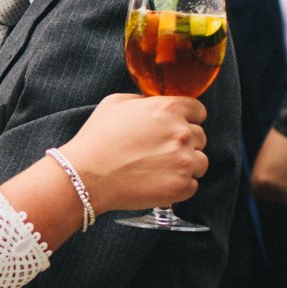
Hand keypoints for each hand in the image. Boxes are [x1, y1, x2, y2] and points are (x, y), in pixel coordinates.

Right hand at [61, 93, 207, 213]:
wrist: (86, 175)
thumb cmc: (96, 139)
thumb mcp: (115, 103)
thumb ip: (143, 100)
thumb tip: (153, 105)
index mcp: (169, 109)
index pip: (199, 111)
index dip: (187, 119)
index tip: (177, 128)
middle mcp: (182, 133)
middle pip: (200, 137)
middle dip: (184, 143)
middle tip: (160, 151)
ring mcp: (184, 161)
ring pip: (200, 162)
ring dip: (185, 166)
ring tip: (159, 169)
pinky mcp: (180, 187)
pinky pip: (192, 186)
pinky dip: (178, 186)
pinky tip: (157, 183)